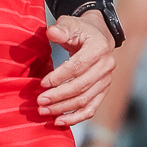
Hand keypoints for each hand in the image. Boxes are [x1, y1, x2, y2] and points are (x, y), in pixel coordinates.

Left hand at [37, 11, 117, 127]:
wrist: (98, 37)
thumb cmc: (80, 31)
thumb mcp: (70, 24)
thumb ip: (61, 29)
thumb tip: (52, 33)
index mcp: (99, 47)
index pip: (78, 66)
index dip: (60, 76)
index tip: (42, 83)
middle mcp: (107, 65)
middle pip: (82, 86)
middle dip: (59, 96)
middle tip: (40, 101)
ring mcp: (107, 80)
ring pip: (85, 100)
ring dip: (64, 108)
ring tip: (44, 111)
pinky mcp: (103, 91)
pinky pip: (91, 108)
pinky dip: (76, 118)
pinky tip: (59, 121)